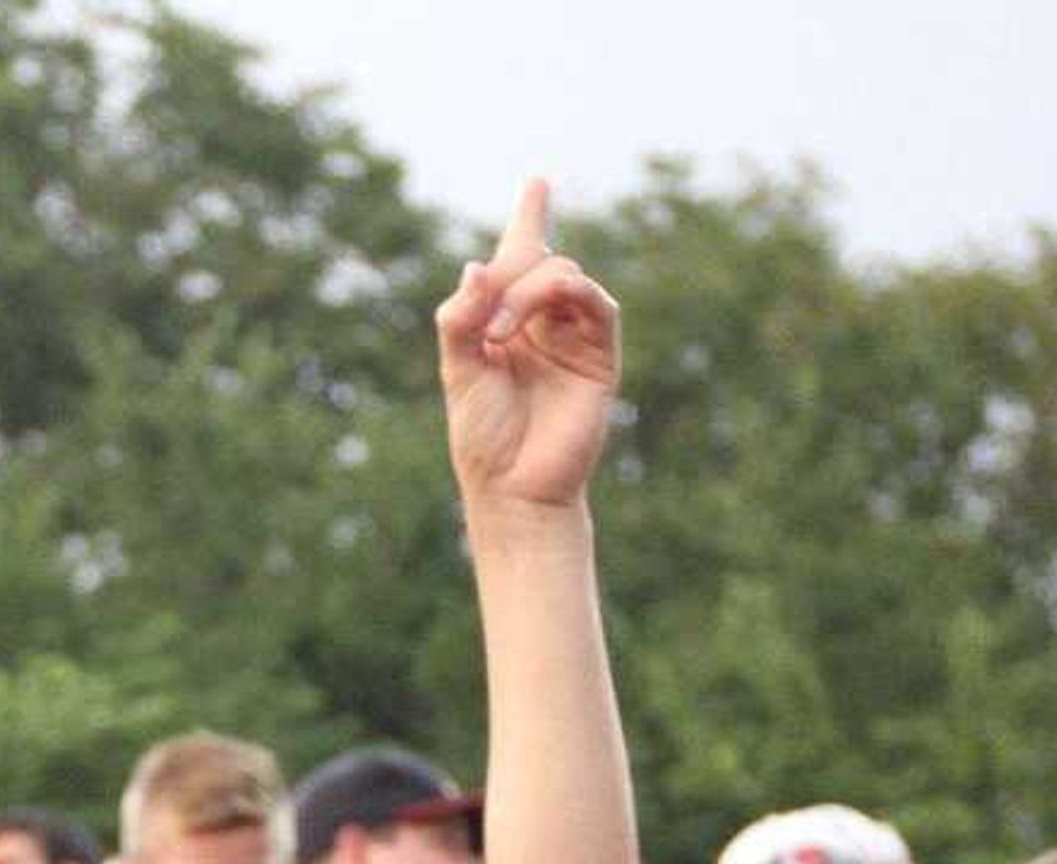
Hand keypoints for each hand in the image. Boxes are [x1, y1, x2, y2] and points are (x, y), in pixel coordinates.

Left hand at [436, 179, 620, 508]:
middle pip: (538, 260)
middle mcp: (542, 323)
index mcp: (505, 322)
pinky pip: (595, 303)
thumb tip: (476, 266)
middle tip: (485, 322)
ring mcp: (574, 336)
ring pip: (563, 274)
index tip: (538, 182)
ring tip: (497, 335)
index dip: (530, 218)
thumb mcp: (456, 370)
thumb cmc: (482, 437)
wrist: (514, 487)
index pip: (520, 258)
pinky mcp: (600, 354)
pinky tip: (531, 318)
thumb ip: (459, 318)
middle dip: (509, 274)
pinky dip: (564, 295)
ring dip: (526, 291)